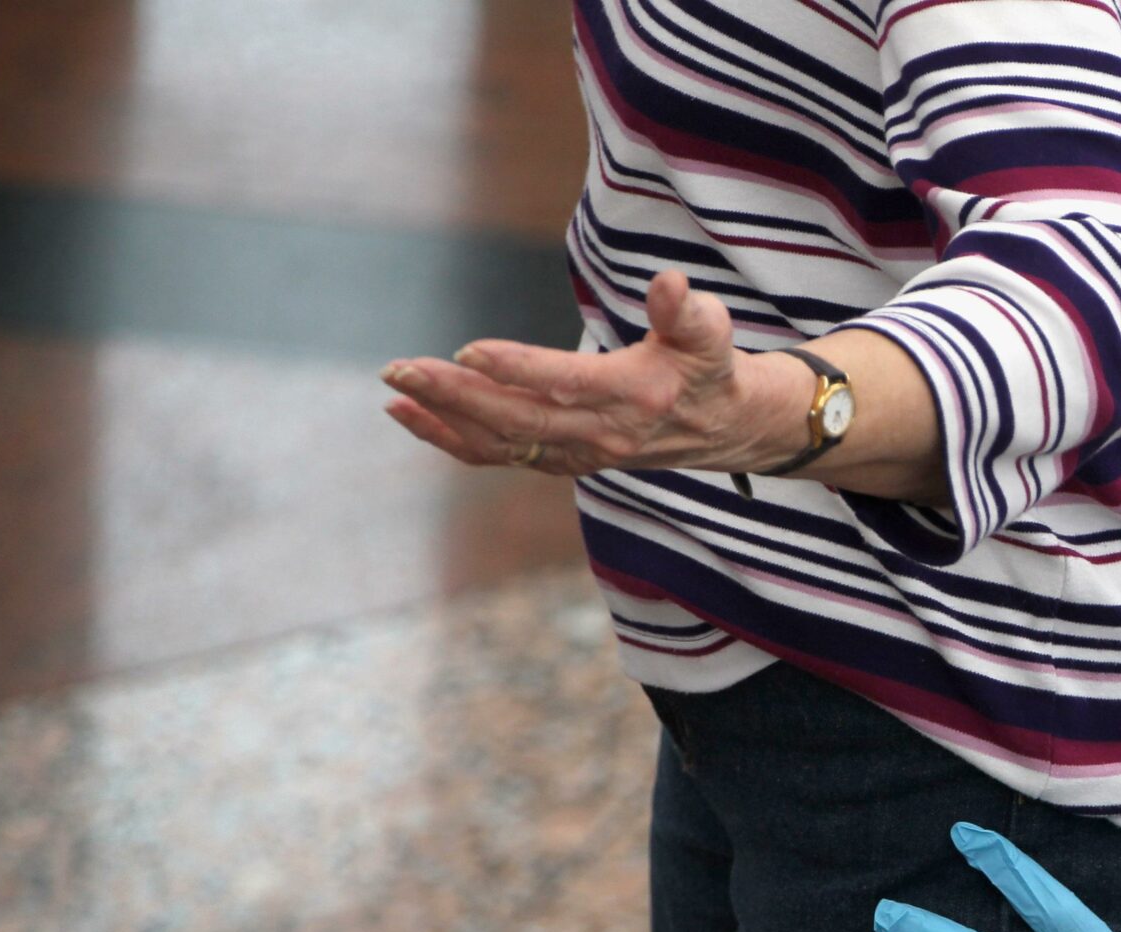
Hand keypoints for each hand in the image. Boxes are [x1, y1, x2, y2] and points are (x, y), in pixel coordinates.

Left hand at [379, 269, 785, 478]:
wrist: (725, 429)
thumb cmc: (710, 368)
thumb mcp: (711, 332)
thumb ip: (687, 311)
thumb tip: (669, 283)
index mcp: (634, 397)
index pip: (566, 385)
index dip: (517, 369)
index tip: (467, 349)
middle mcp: (602, 434)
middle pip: (519, 420)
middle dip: (456, 395)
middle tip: (402, 367)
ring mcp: (579, 454)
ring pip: (502, 444)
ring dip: (444, 419)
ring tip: (395, 389)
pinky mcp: (563, 459)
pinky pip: (500, 455)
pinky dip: (452, 438)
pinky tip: (410, 414)